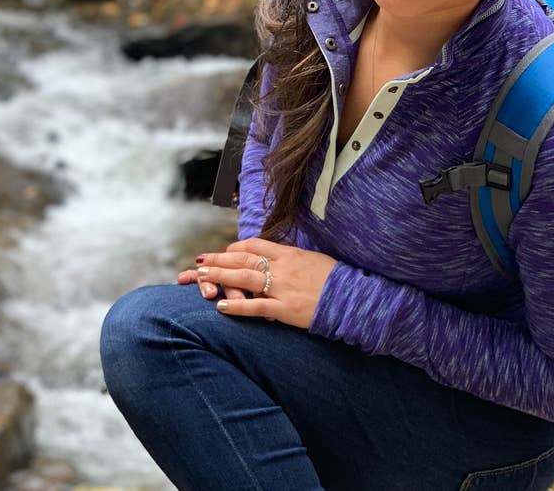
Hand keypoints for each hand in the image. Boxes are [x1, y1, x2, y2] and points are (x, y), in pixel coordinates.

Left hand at [179, 238, 337, 329]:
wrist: (355, 298)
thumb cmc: (336, 280)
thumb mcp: (313, 260)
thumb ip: (292, 258)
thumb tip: (276, 258)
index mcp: (289, 254)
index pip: (255, 245)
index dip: (235, 248)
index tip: (223, 252)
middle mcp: (283, 267)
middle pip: (243, 258)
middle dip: (218, 259)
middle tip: (198, 261)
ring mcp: (283, 287)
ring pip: (244, 277)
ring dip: (219, 275)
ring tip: (200, 276)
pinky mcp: (286, 308)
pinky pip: (257, 306)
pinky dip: (237, 306)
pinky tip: (221, 305)